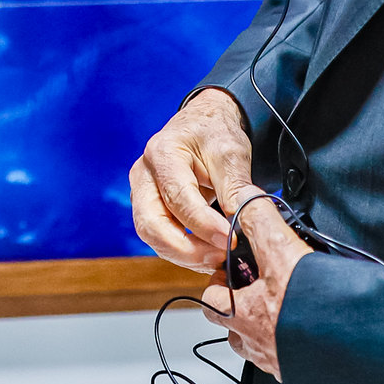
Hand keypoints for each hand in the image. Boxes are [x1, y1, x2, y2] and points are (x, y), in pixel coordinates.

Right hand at [131, 88, 258, 271]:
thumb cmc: (215, 134)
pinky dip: (183, 252)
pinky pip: (161, 237)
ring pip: (153, 236)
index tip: (229, 239)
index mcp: (161, 154)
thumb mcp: (231, 153)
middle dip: (186, 249)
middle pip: (151, 223)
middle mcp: (143, 175)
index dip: (203, 224)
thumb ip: (234, 188)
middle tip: (219, 257)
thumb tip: (241, 225)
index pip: (178, 198)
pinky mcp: (150, 208)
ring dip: (184, 255)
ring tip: (217, 259)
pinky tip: (208, 255)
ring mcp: (142, 193)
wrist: (204, 124)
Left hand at [199, 192, 312, 379]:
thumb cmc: (313, 306)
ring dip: (269, 328)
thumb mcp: (281, 249)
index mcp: (242, 316)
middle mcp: (257, 346)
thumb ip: (259, 220)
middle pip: (235, 329)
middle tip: (262, 288)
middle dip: (243, 309)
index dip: (218, 283)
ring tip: (288, 306)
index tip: (231, 269)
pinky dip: (297, 341)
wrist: (358, 344)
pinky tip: (314, 324)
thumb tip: (244, 197)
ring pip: (262, 345)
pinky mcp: (305, 371)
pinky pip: (291, 357)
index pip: (210, 301)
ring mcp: (280, 363)